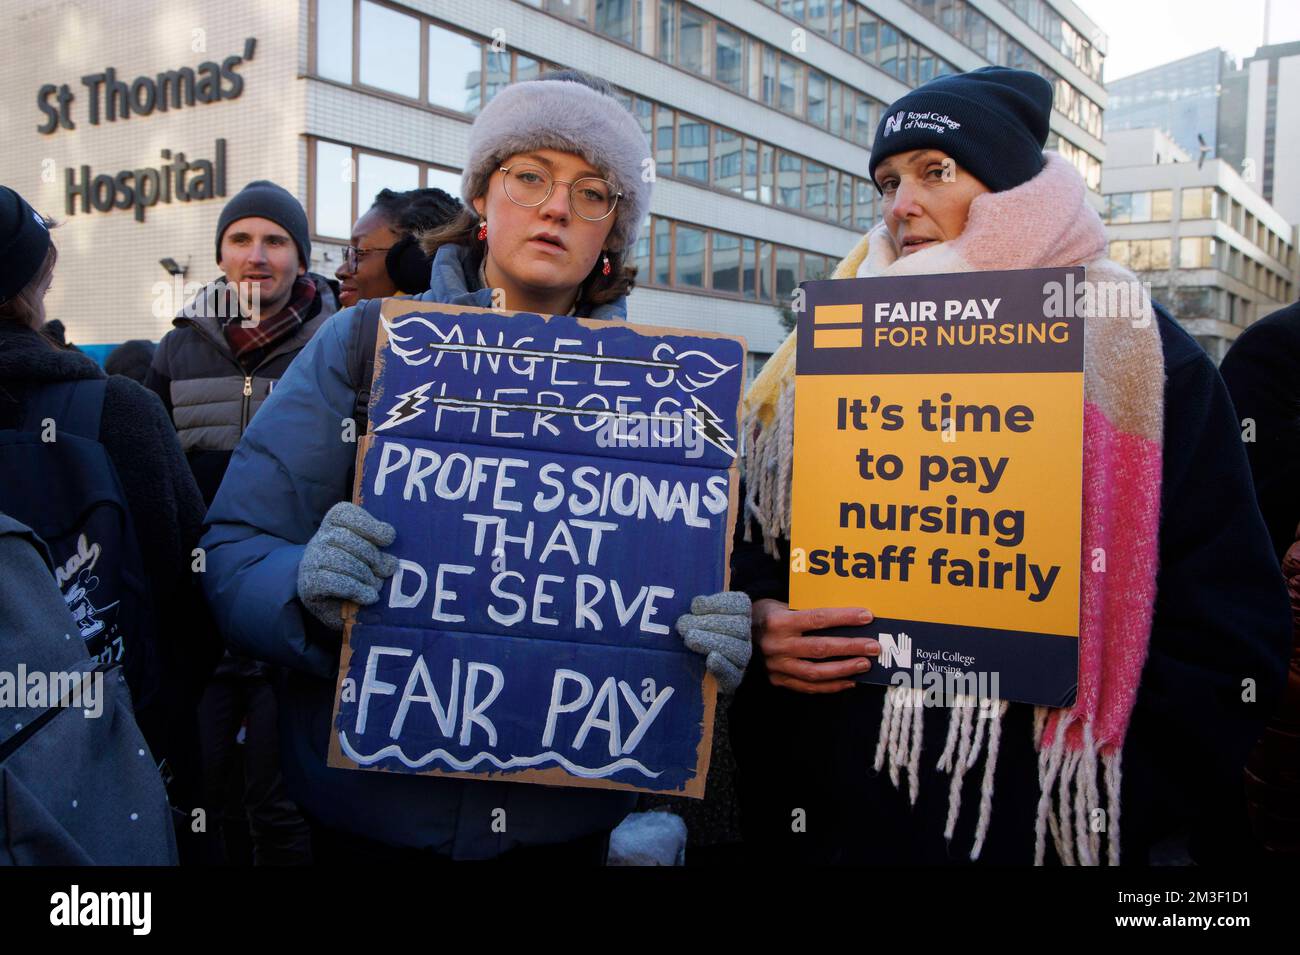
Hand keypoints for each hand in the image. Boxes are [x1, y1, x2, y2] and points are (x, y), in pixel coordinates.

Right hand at [298, 502, 397, 630]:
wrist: (330, 602)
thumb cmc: (354, 572)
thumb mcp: (368, 557)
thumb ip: (378, 553)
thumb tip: (391, 562)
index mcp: (334, 524)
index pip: (346, 514)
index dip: (369, 525)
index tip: (388, 539)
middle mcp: (319, 538)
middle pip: (348, 539)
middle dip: (373, 556)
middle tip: (386, 570)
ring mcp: (311, 560)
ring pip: (343, 561)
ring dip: (366, 576)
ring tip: (376, 586)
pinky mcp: (309, 583)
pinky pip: (336, 583)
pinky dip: (358, 590)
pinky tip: (370, 597)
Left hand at [675, 592, 752, 692]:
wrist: (694, 674)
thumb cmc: (694, 636)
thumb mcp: (695, 619)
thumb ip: (698, 611)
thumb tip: (696, 604)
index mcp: (739, 616)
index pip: (741, 604)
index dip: (719, 603)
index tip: (695, 606)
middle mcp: (744, 636)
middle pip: (739, 626)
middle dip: (709, 623)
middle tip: (682, 625)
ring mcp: (741, 659)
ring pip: (737, 649)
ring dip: (710, 641)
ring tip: (688, 639)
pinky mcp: (733, 680)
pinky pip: (733, 674)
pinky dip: (722, 666)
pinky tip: (710, 659)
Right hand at [752, 599, 877, 693]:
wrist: (733, 635)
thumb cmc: (766, 615)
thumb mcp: (782, 605)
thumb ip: (807, 612)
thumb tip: (845, 617)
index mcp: (779, 621)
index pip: (817, 619)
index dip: (844, 618)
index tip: (867, 616)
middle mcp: (777, 645)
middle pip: (821, 647)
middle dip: (851, 647)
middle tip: (874, 646)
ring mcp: (777, 665)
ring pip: (816, 671)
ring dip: (844, 669)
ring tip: (865, 664)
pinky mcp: (777, 680)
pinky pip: (808, 686)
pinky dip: (830, 686)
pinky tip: (849, 681)